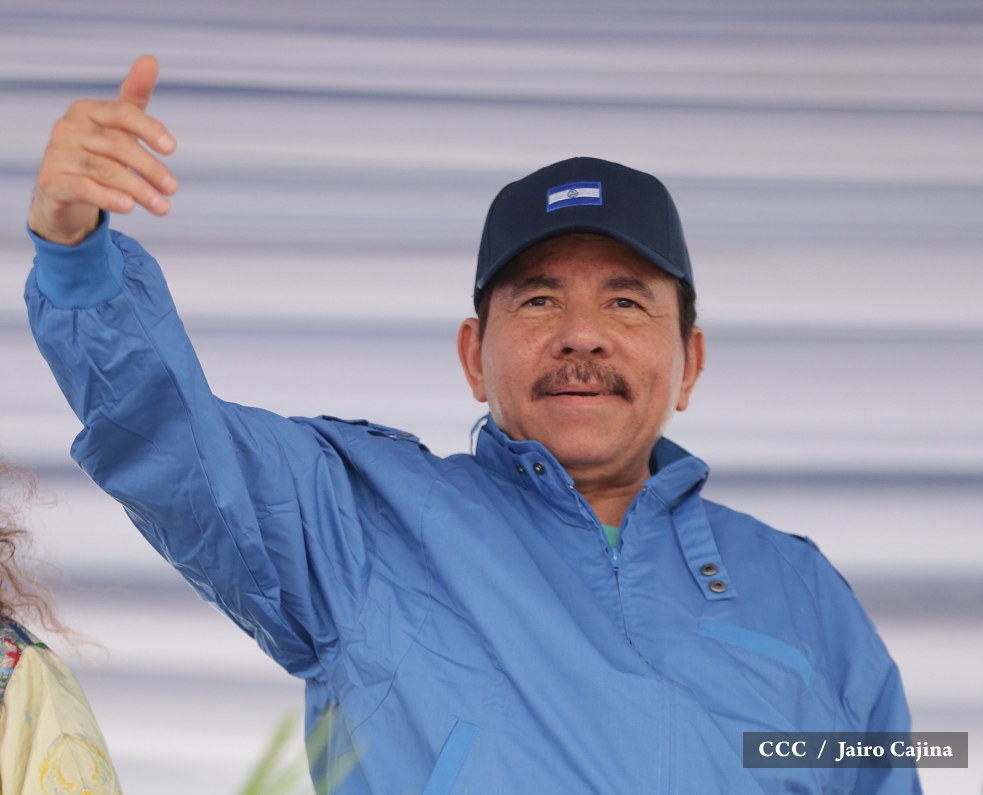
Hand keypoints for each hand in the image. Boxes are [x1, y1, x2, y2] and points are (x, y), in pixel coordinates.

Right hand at [27, 54, 178, 245]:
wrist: (62, 190)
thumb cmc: (97, 151)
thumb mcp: (117, 125)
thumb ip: (134, 96)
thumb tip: (150, 59)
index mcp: (87, 110)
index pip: (123, 113)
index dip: (149, 129)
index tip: (172, 149)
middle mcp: (68, 128)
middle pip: (118, 146)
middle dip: (151, 169)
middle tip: (174, 189)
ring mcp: (57, 155)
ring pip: (106, 171)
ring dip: (140, 190)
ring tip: (163, 207)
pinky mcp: (52, 183)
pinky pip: (83, 189)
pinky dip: (108, 198)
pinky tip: (130, 207)